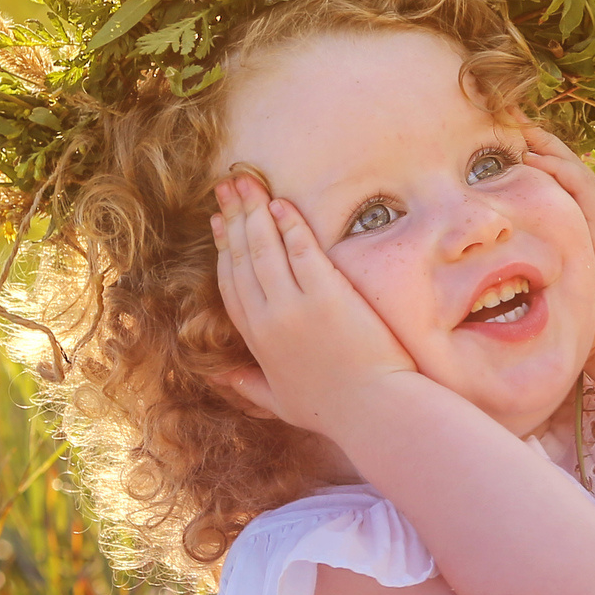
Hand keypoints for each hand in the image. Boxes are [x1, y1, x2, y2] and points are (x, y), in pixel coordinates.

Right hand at [210, 172, 415, 435]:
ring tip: (248, 183)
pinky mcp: (326, 295)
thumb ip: (248, 386)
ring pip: (265, 247)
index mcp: (256, 341)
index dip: (224, 249)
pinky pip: (302, 249)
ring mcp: (295, 305)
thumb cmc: (333, 410)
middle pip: (243, 257)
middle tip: (228, 187)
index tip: (220, 223)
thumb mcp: (279, 402)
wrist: (373, 411)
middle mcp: (268, 318)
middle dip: (235, 218)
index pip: (230, 284)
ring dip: (255, 211)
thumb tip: (221, 379)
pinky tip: (283, 203)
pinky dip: (290, 224)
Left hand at [516, 122, 594, 359]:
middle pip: (562, 159)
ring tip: (519, 127)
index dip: (530, 144)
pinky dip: (559, 170)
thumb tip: (499, 217)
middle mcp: (593, 204)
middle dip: (536, 135)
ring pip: (572, 168)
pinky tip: (536, 160)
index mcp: (579, 209)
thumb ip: (537, 234)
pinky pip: (580, 187)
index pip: (553, 167)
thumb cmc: (576, 295)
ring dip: (546, 146)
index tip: (502, 123)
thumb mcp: (554, 258)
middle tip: (507, 111)